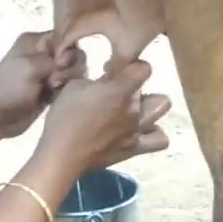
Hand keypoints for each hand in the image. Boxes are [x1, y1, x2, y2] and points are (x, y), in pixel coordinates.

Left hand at [0, 31, 87, 138]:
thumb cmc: (9, 88)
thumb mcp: (31, 66)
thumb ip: (56, 58)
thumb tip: (71, 63)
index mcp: (35, 41)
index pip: (65, 36)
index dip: (67, 50)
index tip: (59, 64)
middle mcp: (43, 53)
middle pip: (73, 53)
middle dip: (69, 68)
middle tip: (53, 81)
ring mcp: (48, 72)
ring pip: (73, 71)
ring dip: (68, 80)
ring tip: (52, 90)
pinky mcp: (51, 89)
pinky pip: (69, 86)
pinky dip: (65, 91)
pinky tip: (53, 98)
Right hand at [36, 60, 171, 173]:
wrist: (61, 155)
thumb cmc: (63, 118)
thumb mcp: (73, 86)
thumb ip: (95, 79)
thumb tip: (105, 78)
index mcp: (120, 89)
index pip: (144, 68)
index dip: (132, 66)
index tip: (115, 72)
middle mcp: (135, 108)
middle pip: (148, 87)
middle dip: (134, 87)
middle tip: (116, 93)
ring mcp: (138, 129)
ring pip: (162, 106)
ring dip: (149, 105)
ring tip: (132, 110)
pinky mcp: (135, 148)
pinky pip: (160, 139)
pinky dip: (153, 133)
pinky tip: (139, 131)